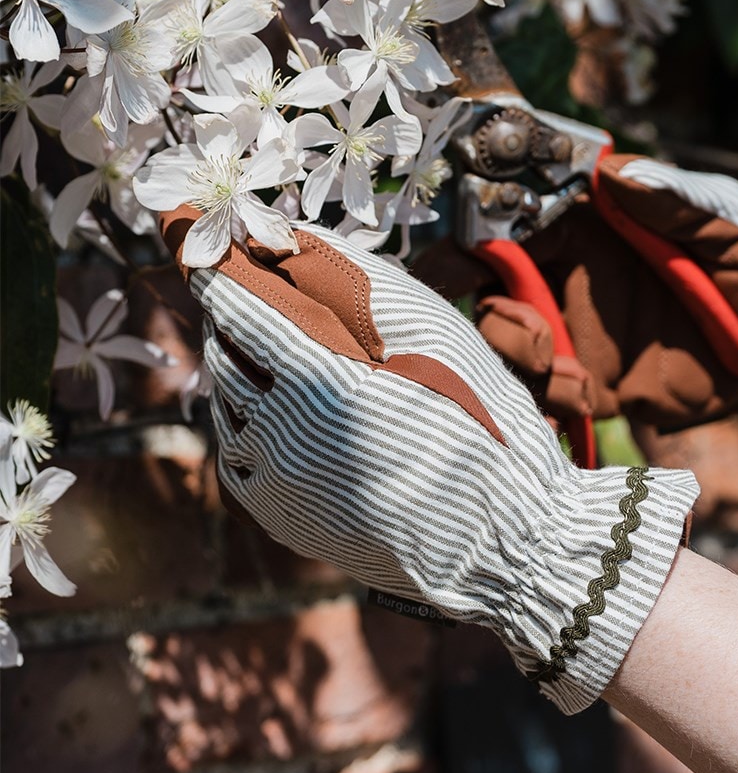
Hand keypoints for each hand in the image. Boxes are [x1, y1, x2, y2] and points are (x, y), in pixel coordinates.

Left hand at [160, 206, 698, 713]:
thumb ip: (361, 281)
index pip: (243, 312)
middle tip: (249, 290)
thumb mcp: (435, 333)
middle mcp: (287, 440)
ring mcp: (279, 487)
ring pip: (227, 406)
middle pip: (228, 355)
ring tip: (269, 345)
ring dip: (238, 365)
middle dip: (233, 315)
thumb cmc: (481, 420)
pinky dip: (246, 418)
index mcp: (326, 386)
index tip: (200, 250)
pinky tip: (280, 406)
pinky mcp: (282, 520)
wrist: (502, 532)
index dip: (218, 274)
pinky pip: (239, 454)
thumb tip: (294, 239)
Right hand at [415, 156, 737, 467]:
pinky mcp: (597, 386)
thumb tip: (614, 169)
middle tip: (474, 305)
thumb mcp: (732, 226)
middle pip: (493, 281)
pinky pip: (549, 395)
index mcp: (593, 230)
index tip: (452, 242)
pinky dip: (546, 396)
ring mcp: (580, 335)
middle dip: (467, 291)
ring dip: (509, 347)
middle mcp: (572, 280)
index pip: (518, 218)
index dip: (478, 226)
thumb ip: (678, 202)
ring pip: (509, 340)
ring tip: (550, 358)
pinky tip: (576, 391)